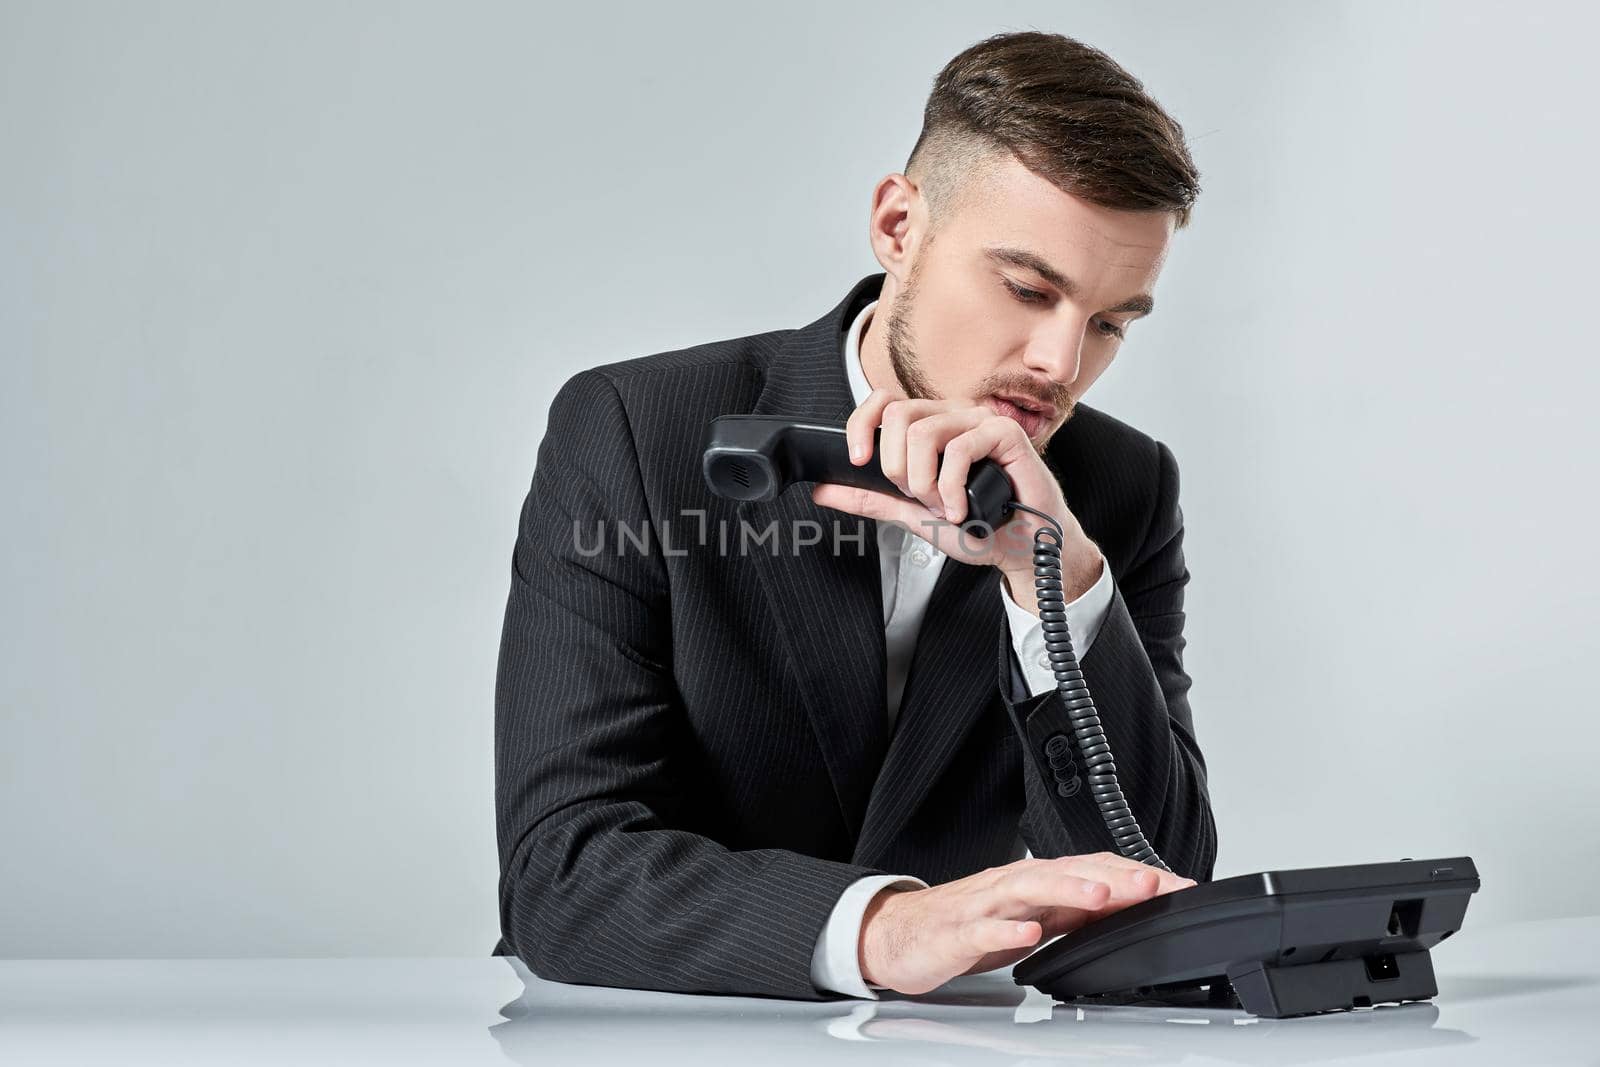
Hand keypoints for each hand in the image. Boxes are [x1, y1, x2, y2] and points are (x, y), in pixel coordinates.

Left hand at [809, 389, 1103, 610]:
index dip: (861, 425)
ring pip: (924, 433)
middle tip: (920, 497)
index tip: (857, 461)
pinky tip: (961, 508)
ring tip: (944, 506)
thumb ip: (870, 498)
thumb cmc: (978, 526)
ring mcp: (979, 421)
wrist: (1020, 548)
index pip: (883, 402)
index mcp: (930, 426)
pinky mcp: (1005, 433)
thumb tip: (823, 489)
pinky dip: (952, 487)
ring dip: (925, 482)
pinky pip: (960, 448)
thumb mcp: (911, 513)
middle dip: (898, 469)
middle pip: (898, 416)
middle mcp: (953, 416)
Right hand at [858, 852, 1195, 995]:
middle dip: (1113, 877)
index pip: (1093, 870)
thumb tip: (1130, 907)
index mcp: (1035, 883)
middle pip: (1066, 872)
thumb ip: (1076, 911)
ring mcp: (984, 907)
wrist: (901, 934)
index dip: (1137, 877)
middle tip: (1153, 884)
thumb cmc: (967, 925)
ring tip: (1101, 898)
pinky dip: (1007, 932)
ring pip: (1028, 891)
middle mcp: (1013, 886)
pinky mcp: (957, 934)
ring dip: (1067, 891)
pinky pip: (983, 931)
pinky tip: (1029, 936)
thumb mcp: (1033, 918)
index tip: (1179, 887)